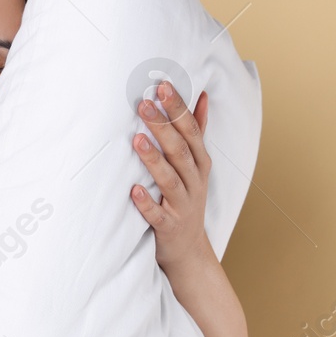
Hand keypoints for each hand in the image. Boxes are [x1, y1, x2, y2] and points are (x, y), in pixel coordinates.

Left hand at [129, 80, 214, 274]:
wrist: (189, 249)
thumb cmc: (187, 198)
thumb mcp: (197, 164)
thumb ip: (198, 130)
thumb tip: (202, 95)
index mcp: (199, 162)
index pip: (190, 130)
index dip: (178, 108)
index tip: (163, 86)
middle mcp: (194, 181)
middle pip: (180, 150)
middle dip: (163, 126)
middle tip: (143, 105)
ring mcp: (182, 205)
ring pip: (170, 180)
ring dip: (154, 160)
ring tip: (137, 140)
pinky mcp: (169, 227)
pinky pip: (157, 215)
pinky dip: (147, 203)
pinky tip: (133, 191)